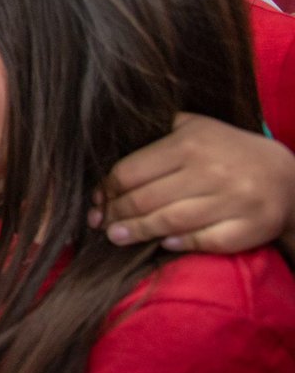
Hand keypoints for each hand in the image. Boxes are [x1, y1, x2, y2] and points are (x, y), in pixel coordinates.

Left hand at [94, 113, 294, 252]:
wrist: (289, 178)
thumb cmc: (228, 151)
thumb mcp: (195, 128)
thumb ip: (157, 133)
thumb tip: (111, 151)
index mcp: (190, 144)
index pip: (132, 171)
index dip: (108, 189)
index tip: (98, 200)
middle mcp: (210, 171)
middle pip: (145, 199)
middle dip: (117, 214)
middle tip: (102, 224)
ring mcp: (231, 200)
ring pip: (170, 221)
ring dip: (137, 232)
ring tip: (117, 237)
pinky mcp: (249, 227)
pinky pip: (205, 240)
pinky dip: (180, 244)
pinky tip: (162, 244)